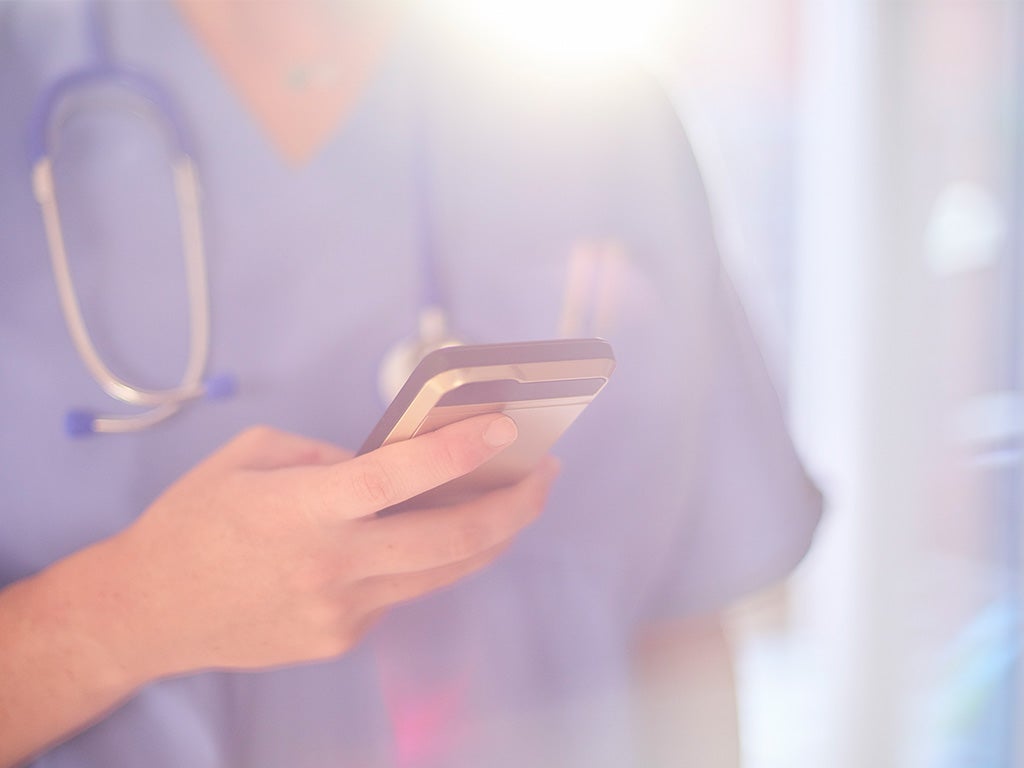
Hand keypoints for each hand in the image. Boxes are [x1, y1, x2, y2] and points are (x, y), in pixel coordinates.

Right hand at [97, 414, 557, 680]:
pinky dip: (424, 559)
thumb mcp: (252, 455)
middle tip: (545, 474)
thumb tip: (398, 463)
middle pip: (447, 542)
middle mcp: (327, 566)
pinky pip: (401, 591)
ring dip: (489, 535)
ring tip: (518, 500)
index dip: (457, 452)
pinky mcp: (340, 638)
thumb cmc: (195, 519)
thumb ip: (329, 456)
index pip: (395, 478)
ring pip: (440, 573)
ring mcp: (338, 612)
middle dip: (512, 506)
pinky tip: (429, 533)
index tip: (508, 429)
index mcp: (299, 508)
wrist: (147, 611)